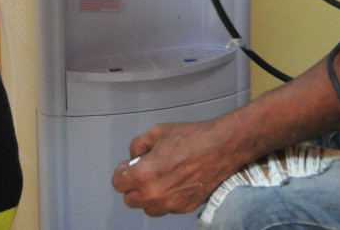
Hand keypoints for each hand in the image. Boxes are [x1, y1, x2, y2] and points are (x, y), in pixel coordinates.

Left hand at [112, 119, 242, 216]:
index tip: (127, 168)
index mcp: (143, 174)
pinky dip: (166, 198)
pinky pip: (166, 208)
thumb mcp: (158, 131)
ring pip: (148, 208)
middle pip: (129, 200)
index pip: (118, 183)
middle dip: (133, 186)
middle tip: (142, 173)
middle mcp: (155, 194)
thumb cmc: (193, 138)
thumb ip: (139, 145)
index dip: (122, 172)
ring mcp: (170, 203)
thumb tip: (134, 156)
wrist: (221, 147)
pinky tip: (174, 182)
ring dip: (148, 196)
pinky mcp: (185, 207)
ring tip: (158, 179)